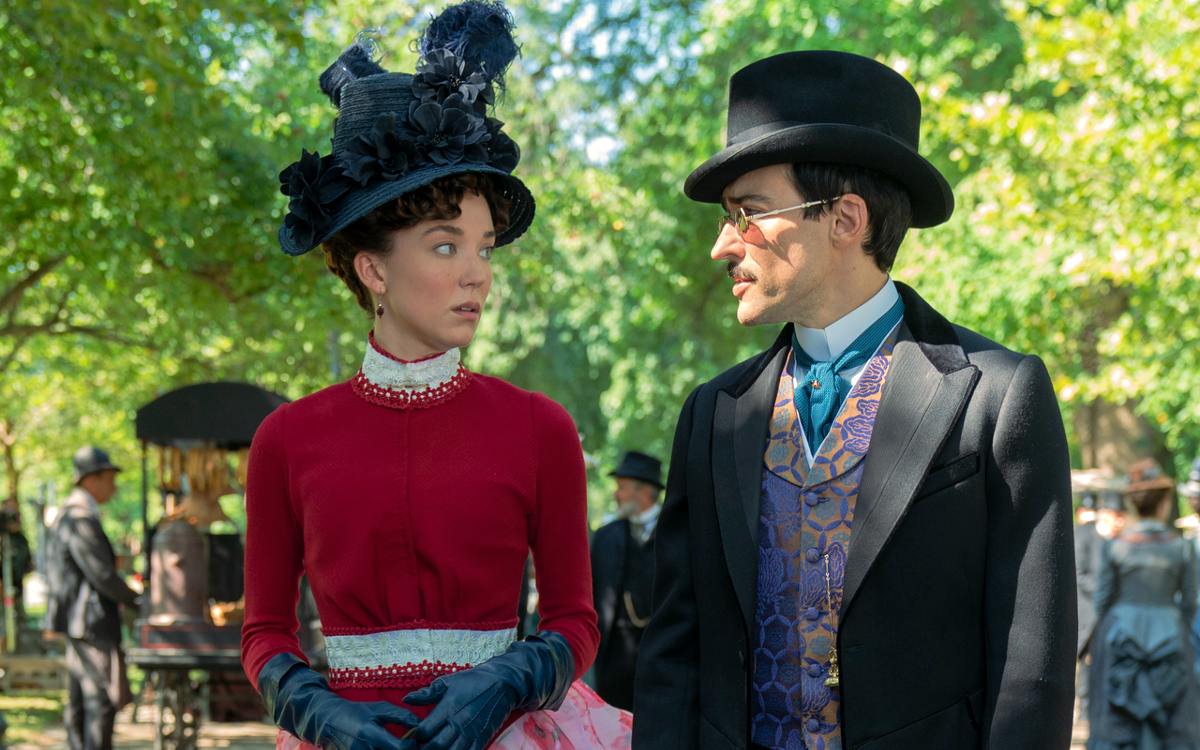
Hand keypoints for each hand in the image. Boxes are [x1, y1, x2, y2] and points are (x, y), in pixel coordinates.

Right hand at [258, 653, 417, 749]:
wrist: (327, 721)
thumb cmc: (356, 712)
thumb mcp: (379, 709)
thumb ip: (402, 716)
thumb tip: (422, 726)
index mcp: (370, 734)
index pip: (400, 749)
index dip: (412, 746)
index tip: (415, 740)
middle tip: (410, 745)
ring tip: (398, 746)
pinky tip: (387, 749)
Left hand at [403, 631, 572, 749]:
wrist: (503, 683)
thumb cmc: (473, 681)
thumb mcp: (449, 682)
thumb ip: (427, 693)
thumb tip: (406, 699)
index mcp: (447, 708)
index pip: (424, 731)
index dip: (413, 737)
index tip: (409, 738)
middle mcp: (458, 723)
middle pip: (435, 746)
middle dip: (423, 749)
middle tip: (418, 747)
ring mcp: (471, 734)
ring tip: (432, 749)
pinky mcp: (482, 740)